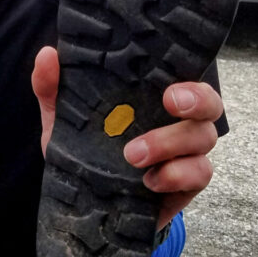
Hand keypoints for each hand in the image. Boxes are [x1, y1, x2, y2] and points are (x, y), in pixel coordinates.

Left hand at [32, 46, 219, 229]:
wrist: (84, 202)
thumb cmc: (81, 149)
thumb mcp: (62, 119)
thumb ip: (53, 87)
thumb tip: (48, 54)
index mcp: (151, 96)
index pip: (183, 74)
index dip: (186, 75)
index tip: (168, 85)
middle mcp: (175, 120)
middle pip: (209, 102)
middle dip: (196, 100)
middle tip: (169, 103)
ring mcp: (185, 152)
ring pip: (204, 137)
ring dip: (171, 143)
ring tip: (132, 156)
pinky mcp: (186, 183)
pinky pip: (200, 174)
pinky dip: (177, 175)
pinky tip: (149, 182)